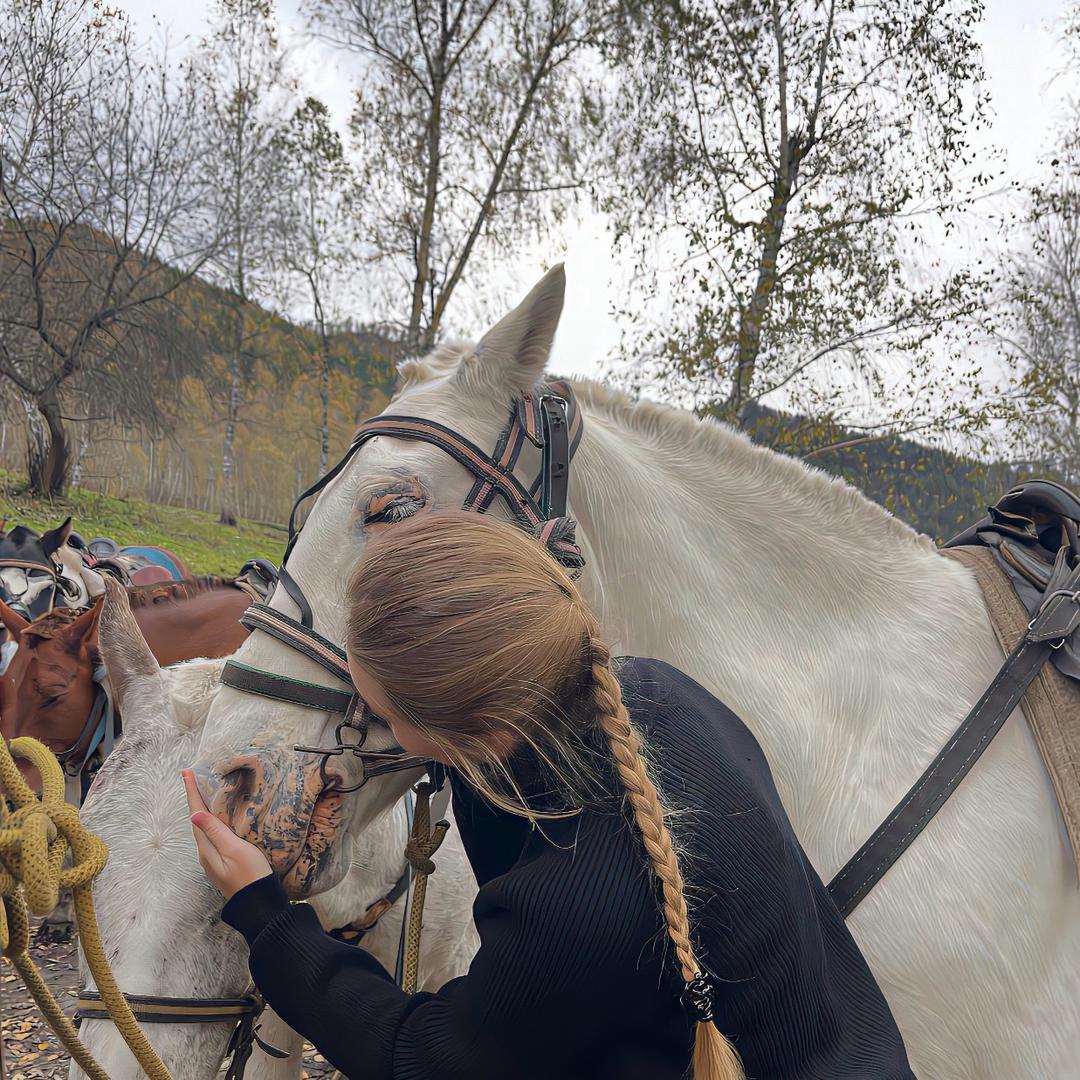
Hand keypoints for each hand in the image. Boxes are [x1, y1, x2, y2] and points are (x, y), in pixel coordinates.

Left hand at [182, 768, 272, 899]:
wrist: (258, 904)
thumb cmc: (250, 874)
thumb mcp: (234, 850)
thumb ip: (215, 832)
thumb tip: (194, 815)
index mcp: (207, 848)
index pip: (196, 815)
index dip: (192, 793)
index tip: (186, 773)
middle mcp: (206, 853)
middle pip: (196, 820)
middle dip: (193, 798)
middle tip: (191, 777)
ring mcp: (214, 859)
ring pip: (203, 828)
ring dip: (200, 808)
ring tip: (200, 792)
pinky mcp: (223, 862)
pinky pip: (211, 835)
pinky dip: (210, 820)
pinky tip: (215, 818)